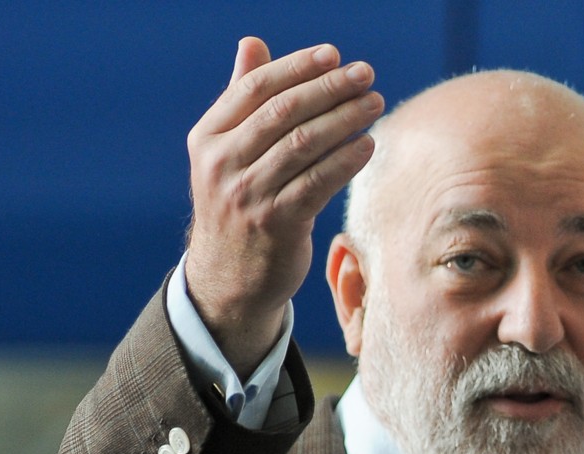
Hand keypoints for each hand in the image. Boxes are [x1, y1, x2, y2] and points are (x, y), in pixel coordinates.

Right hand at [184, 37, 382, 374]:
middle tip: (366, 76)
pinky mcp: (276, 225)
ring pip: (305, 144)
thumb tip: (251, 44)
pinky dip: (346, 160)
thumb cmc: (238, 205)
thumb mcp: (228, 154)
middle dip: (330, 88)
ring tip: (375, 104)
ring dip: (346, 119)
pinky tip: (367, 145)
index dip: (298, 67)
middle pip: (284, 112)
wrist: (228, 279)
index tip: (335, 55)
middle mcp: (222, 165)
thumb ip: (241, 101)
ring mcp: (248, 196)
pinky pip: (319, 182)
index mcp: (208, 139)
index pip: (256, 88)